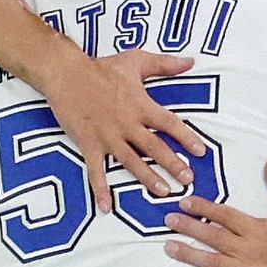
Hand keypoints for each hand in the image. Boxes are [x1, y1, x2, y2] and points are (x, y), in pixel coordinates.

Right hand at [39, 47, 205, 213]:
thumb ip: (165, 64)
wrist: (65, 73)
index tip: (201, 151)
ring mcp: (107, 135)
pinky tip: (106, 206)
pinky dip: (100, 188)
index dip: (186, 137)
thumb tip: (190, 61)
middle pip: (154, 147)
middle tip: (188, 180)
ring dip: (147, 177)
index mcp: (140, 104)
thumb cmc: (101, 67)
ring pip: (130, 161)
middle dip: (172, 164)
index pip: (169, 123)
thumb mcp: (136, 60)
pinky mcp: (88, 143)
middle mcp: (126, 123)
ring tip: (162, 192)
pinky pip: (95, 169)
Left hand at [163, 157, 266, 266]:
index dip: (203, 207)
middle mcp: (249, 250)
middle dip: (189, 227)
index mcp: (257, 229)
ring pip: (212, 262)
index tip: (185, 201)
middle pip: (213, 236)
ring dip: (189, 254)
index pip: (225, 215)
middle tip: (169, 220)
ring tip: (169, 247)